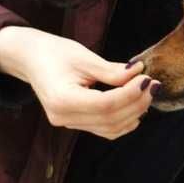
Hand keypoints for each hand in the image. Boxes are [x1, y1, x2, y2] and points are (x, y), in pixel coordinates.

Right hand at [0, 26, 152, 138]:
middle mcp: (63, 117)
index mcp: (62, 100)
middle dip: (136, 103)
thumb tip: (139, 74)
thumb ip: (112, 70)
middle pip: (110, 120)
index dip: (130, 94)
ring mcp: (67, 124)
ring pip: (110, 128)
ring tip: (147, 93)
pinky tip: (135, 106)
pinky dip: (123, 121)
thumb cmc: (54, 52)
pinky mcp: (74, 123)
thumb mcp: (84, 57)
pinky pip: (104, 129)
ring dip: (133, 113)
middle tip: (152, 84)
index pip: (105, 105)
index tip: (146, 79)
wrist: (31, 58)